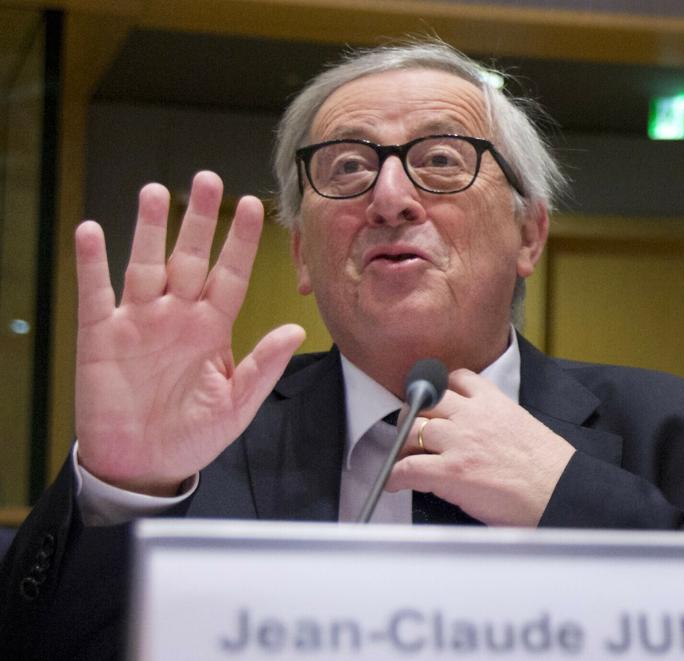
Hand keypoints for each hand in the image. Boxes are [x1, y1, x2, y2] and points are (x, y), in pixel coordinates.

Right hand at [74, 172, 304, 495]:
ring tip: (155, 193)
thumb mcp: (237, 404)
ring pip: (145, 265)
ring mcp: (139, 321)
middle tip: (207, 180)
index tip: (254, 206)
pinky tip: (92, 231)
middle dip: (199, 221)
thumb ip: (263, 366)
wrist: (144, 466)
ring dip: (149, 230)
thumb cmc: (193, 435)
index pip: (230, 275)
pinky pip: (95, 293)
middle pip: (189, 258)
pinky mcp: (100, 335)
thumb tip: (296, 329)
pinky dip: (92, 263)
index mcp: (212, 328)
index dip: (241, 242)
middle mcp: (177, 316)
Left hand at [386, 369, 574, 525]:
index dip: (440, 388)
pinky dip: (395, 476)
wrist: (562, 493)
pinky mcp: (451, 472)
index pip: (457, 378)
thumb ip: (500, 421)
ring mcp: (459, 443)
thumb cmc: (553, 469)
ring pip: (411, 429)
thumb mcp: (526, 426)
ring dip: (403, 444)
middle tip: (412, 430)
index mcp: (495, 403)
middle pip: (426, 400)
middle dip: (414, 413)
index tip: (435, 400)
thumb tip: (486, 435)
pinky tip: (395, 483)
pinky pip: (408, 468)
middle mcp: (472, 416)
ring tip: (405, 457)